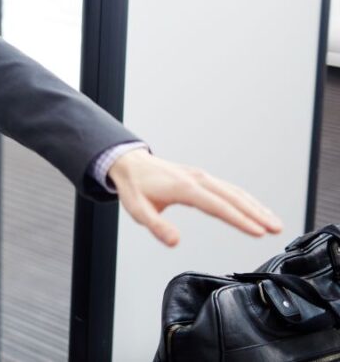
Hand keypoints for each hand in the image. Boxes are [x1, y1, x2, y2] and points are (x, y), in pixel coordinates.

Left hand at [108, 149, 282, 246]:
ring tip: (275, 223)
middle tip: (277, 229)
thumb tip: (175, 241)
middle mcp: (197, 179)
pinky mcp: (202, 178)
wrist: (129, 164)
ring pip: (235, 191)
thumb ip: (156, 226)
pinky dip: (246, 200)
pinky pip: (229, 189)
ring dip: (256, 206)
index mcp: (184, 188)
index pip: (218, 206)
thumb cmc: (134, 187)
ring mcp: (201, 177)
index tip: (258, 232)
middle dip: (257, 213)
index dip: (239, 220)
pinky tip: (256, 210)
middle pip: (233, 197)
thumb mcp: (138, 210)